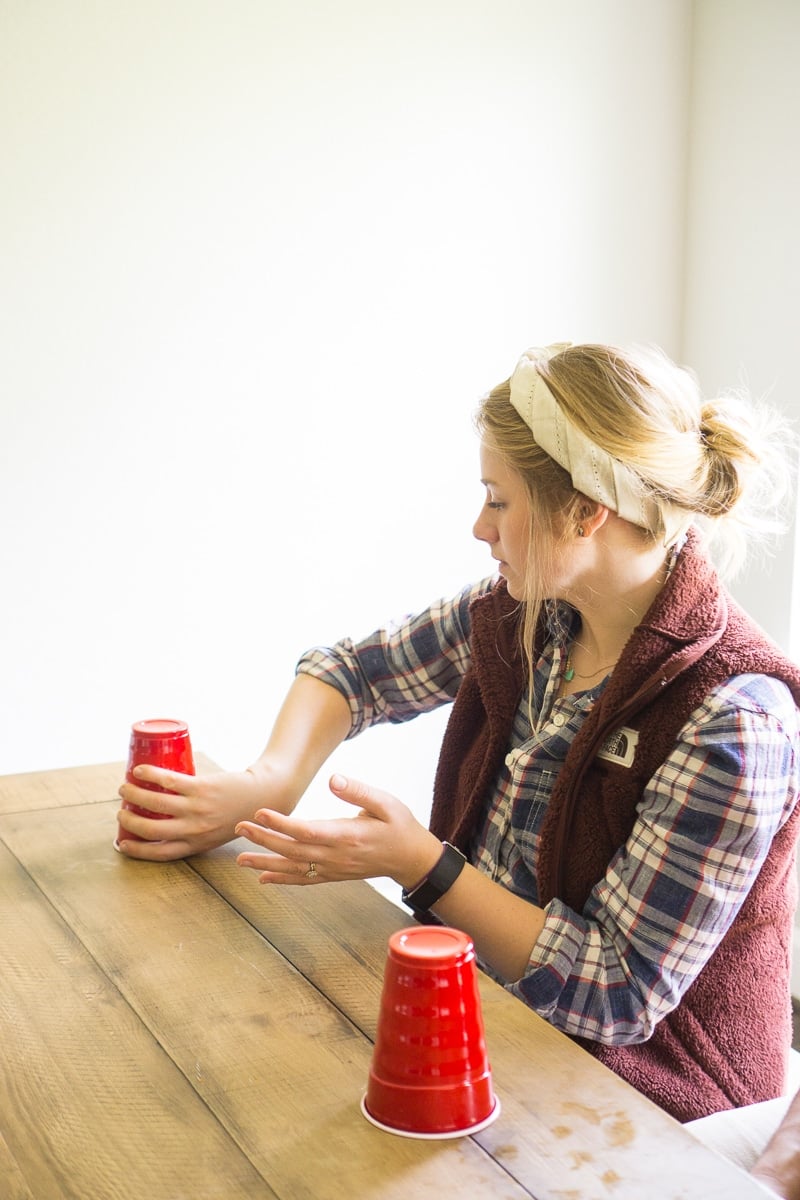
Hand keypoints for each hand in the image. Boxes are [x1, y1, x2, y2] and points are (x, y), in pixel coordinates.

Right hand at [116, 765, 280, 860]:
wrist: (265, 795)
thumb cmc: (240, 814)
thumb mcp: (216, 833)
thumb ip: (197, 834)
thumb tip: (168, 822)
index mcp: (197, 845)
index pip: (160, 853)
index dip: (137, 850)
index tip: (121, 844)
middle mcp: (194, 830)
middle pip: (151, 829)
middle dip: (129, 821)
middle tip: (121, 812)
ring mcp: (197, 809)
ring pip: (155, 804)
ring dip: (134, 795)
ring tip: (124, 788)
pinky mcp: (201, 788)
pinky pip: (169, 781)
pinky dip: (150, 775)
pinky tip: (138, 770)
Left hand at [235, 773, 441, 888]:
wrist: (411, 859)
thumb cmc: (399, 825)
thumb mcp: (386, 802)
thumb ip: (358, 792)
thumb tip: (333, 779)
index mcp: (347, 835)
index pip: (308, 831)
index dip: (282, 824)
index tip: (260, 813)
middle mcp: (336, 856)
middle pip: (293, 850)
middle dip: (264, 840)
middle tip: (238, 828)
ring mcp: (334, 869)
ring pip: (294, 868)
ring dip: (265, 862)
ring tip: (239, 859)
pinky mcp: (334, 875)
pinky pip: (304, 879)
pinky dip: (282, 879)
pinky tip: (263, 877)